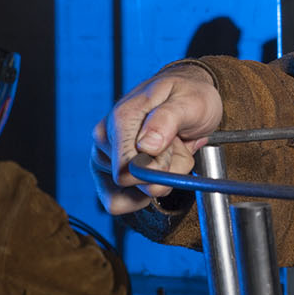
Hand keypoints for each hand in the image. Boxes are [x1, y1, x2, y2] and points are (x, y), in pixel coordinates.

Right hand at [91, 64, 222, 214]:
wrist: (188, 93)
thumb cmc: (190, 95)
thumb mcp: (190, 102)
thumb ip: (167, 121)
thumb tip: (145, 147)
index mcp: (120, 120)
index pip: (127, 171)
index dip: (158, 170)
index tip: (176, 147)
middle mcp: (105, 138)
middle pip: (132, 184)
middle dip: (164, 172)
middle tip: (176, 143)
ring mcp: (103, 155)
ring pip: (130, 194)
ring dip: (159, 179)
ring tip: (169, 150)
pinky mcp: (107, 170)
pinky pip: (119, 201)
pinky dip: (145, 190)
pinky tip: (158, 166)